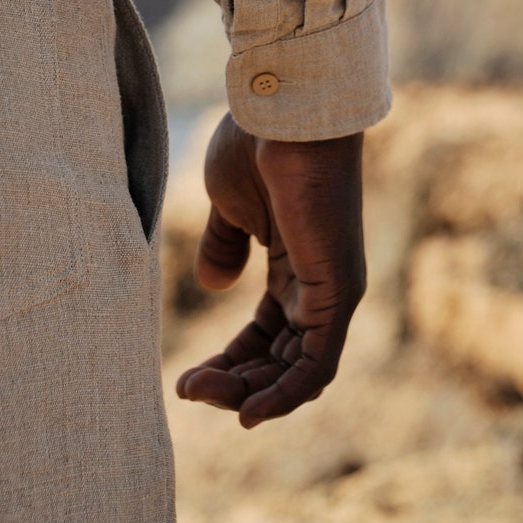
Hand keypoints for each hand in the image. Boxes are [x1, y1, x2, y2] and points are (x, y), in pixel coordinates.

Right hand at [176, 112, 365, 428]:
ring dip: (250, 392)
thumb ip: (225, 244)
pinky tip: (249, 411)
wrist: (282, 111)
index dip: (228, 360)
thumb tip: (216, 283)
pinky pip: (319, 362)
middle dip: (233, 381)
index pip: (265, 332)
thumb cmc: (256, 144)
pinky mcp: (338, 289)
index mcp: (293, 262)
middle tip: (187, 389)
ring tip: (200, 392)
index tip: (184, 378)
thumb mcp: (229, 204)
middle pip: (279, 357)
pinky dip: (288, 394)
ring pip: (297, 368)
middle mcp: (317, 282)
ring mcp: (331, 288)